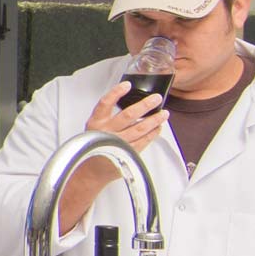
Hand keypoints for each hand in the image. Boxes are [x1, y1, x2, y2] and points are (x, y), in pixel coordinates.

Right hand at [58, 83, 168, 230]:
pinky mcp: (126, 153)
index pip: (104, 104)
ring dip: (154, 120)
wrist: (91, 170)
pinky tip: (158, 128)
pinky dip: (153, 133)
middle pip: (128, 115)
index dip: (116, 93)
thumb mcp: (95, 128)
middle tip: (156, 98)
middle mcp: (105, 132)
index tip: (127, 85)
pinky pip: (143, 141)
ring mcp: (116, 143)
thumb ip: (108, 116)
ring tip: (164, 114)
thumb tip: (131, 101)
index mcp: (96, 123)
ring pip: (139, 129)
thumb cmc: (95, 145)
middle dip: (145, 105)